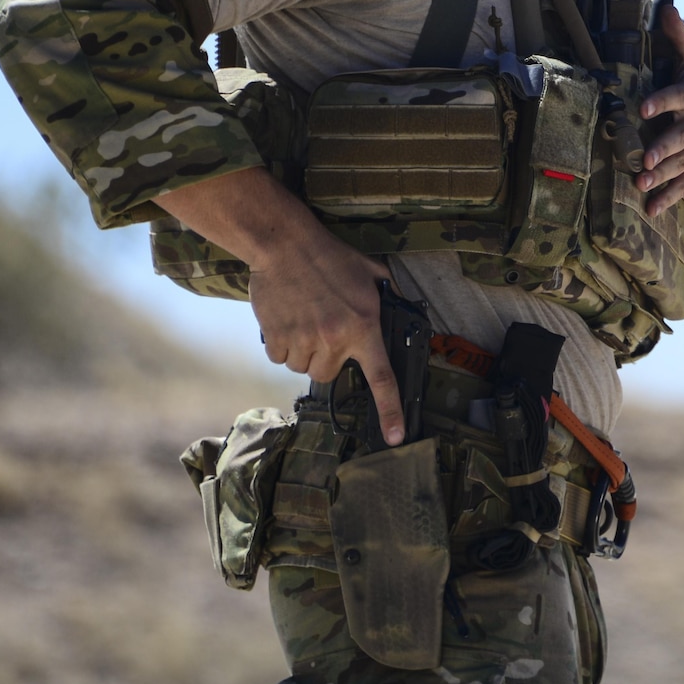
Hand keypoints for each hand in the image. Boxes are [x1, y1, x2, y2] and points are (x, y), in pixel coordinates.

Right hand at [250, 237, 405, 445]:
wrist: (286, 245)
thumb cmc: (331, 257)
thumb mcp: (371, 272)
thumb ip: (389, 295)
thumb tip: (406, 307)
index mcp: (364, 327)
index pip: (382, 378)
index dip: (390, 411)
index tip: (394, 438)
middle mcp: (335, 340)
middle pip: (329, 374)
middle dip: (327, 357)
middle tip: (324, 328)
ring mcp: (304, 341)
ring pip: (303, 368)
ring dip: (303, 351)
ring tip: (304, 319)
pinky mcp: (277, 338)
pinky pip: (279, 359)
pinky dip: (281, 345)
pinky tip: (286, 320)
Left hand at [637, 6, 683, 217]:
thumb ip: (681, 37)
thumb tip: (665, 7)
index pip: (679, 97)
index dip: (662, 102)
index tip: (644, 108)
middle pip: (682, 137)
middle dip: (665, 148)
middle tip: (647, 158)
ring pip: (682, 165)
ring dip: (663, 176)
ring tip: (643, 185)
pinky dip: (669, 199)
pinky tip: (651, 209)